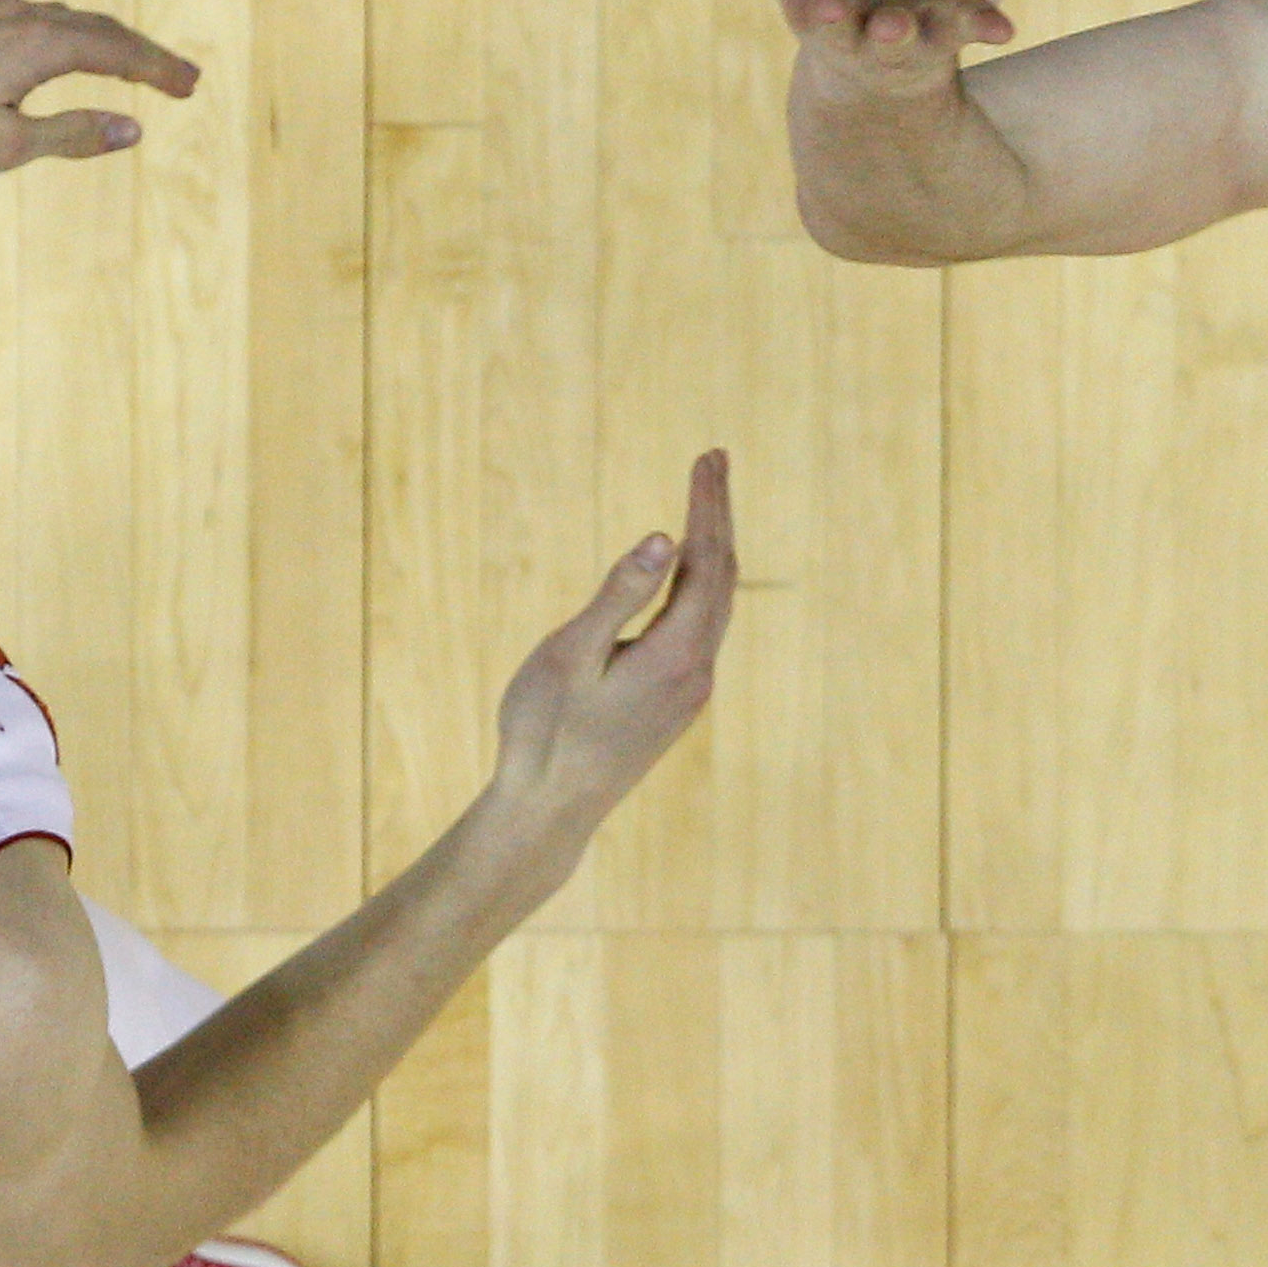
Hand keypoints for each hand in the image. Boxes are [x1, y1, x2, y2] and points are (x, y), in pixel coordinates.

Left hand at [0, 0, 199, 184]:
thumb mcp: (2, 146)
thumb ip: (71, 134)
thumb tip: (133, 126)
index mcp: (38, 45)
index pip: (118, 52)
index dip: (159, 68)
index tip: (191, 86)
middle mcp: (12, 13)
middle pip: (89, 26)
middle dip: (134, 50)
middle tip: (168, 74)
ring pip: (44, 18)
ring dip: (84, 38)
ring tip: (104, 58)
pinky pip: (3, 18)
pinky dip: (34, 34)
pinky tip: (19, 50)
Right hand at [485, 452, 739, 842]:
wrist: (549, 811)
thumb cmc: (545, 731)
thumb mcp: (571, 654)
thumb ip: (619, 595)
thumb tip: (663, 537)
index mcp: (676, 653)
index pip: (707, 560)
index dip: (709, 504)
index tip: (709, 455)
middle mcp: (697, 671)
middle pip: (722, 575)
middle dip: (718, 515)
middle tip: (714, 459)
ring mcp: (690, 690)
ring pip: (716, 603)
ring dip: (713, 548)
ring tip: (707, 500)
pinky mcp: (676, 702)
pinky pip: (703, 627)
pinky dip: (702, 583)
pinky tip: (687, 570)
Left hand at [741, 0, 1129, 98]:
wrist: (865, 113)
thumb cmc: (935, 22)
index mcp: (942, 31)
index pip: (963, 26)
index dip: (975, 23)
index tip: (995, 30)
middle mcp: (890, 37)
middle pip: (896, 38)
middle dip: (898, 34)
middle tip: (891, 30)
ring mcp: (840, 30)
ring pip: (831, 22)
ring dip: (826, 10)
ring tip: (822, 2)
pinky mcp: (801, 9)